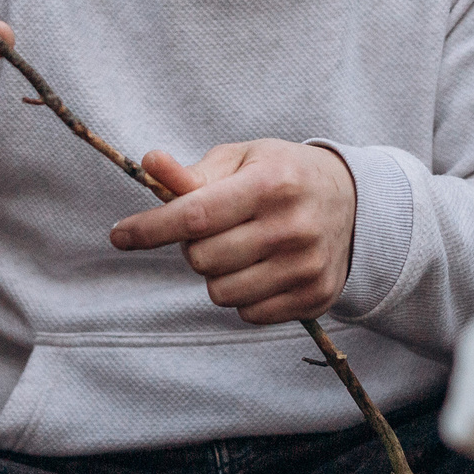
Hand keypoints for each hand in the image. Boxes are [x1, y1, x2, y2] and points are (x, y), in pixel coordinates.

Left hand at [107, 140, 357, 322]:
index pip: (196, 215)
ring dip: (217, 274)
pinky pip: (247, 313)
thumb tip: (151, 164)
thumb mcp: (245, 159)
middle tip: (214, 230)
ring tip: (240, 250)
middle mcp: (292, 227)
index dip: (150, 228)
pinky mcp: (314, 297)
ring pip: (220, 292)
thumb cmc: (284, 175)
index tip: (119, 235)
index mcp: (272, 183)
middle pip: (202, 259)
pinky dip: (243, 295)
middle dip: (193, 246)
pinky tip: (262, 269)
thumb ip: (195, 172)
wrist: (355, 204)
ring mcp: (306, 267)